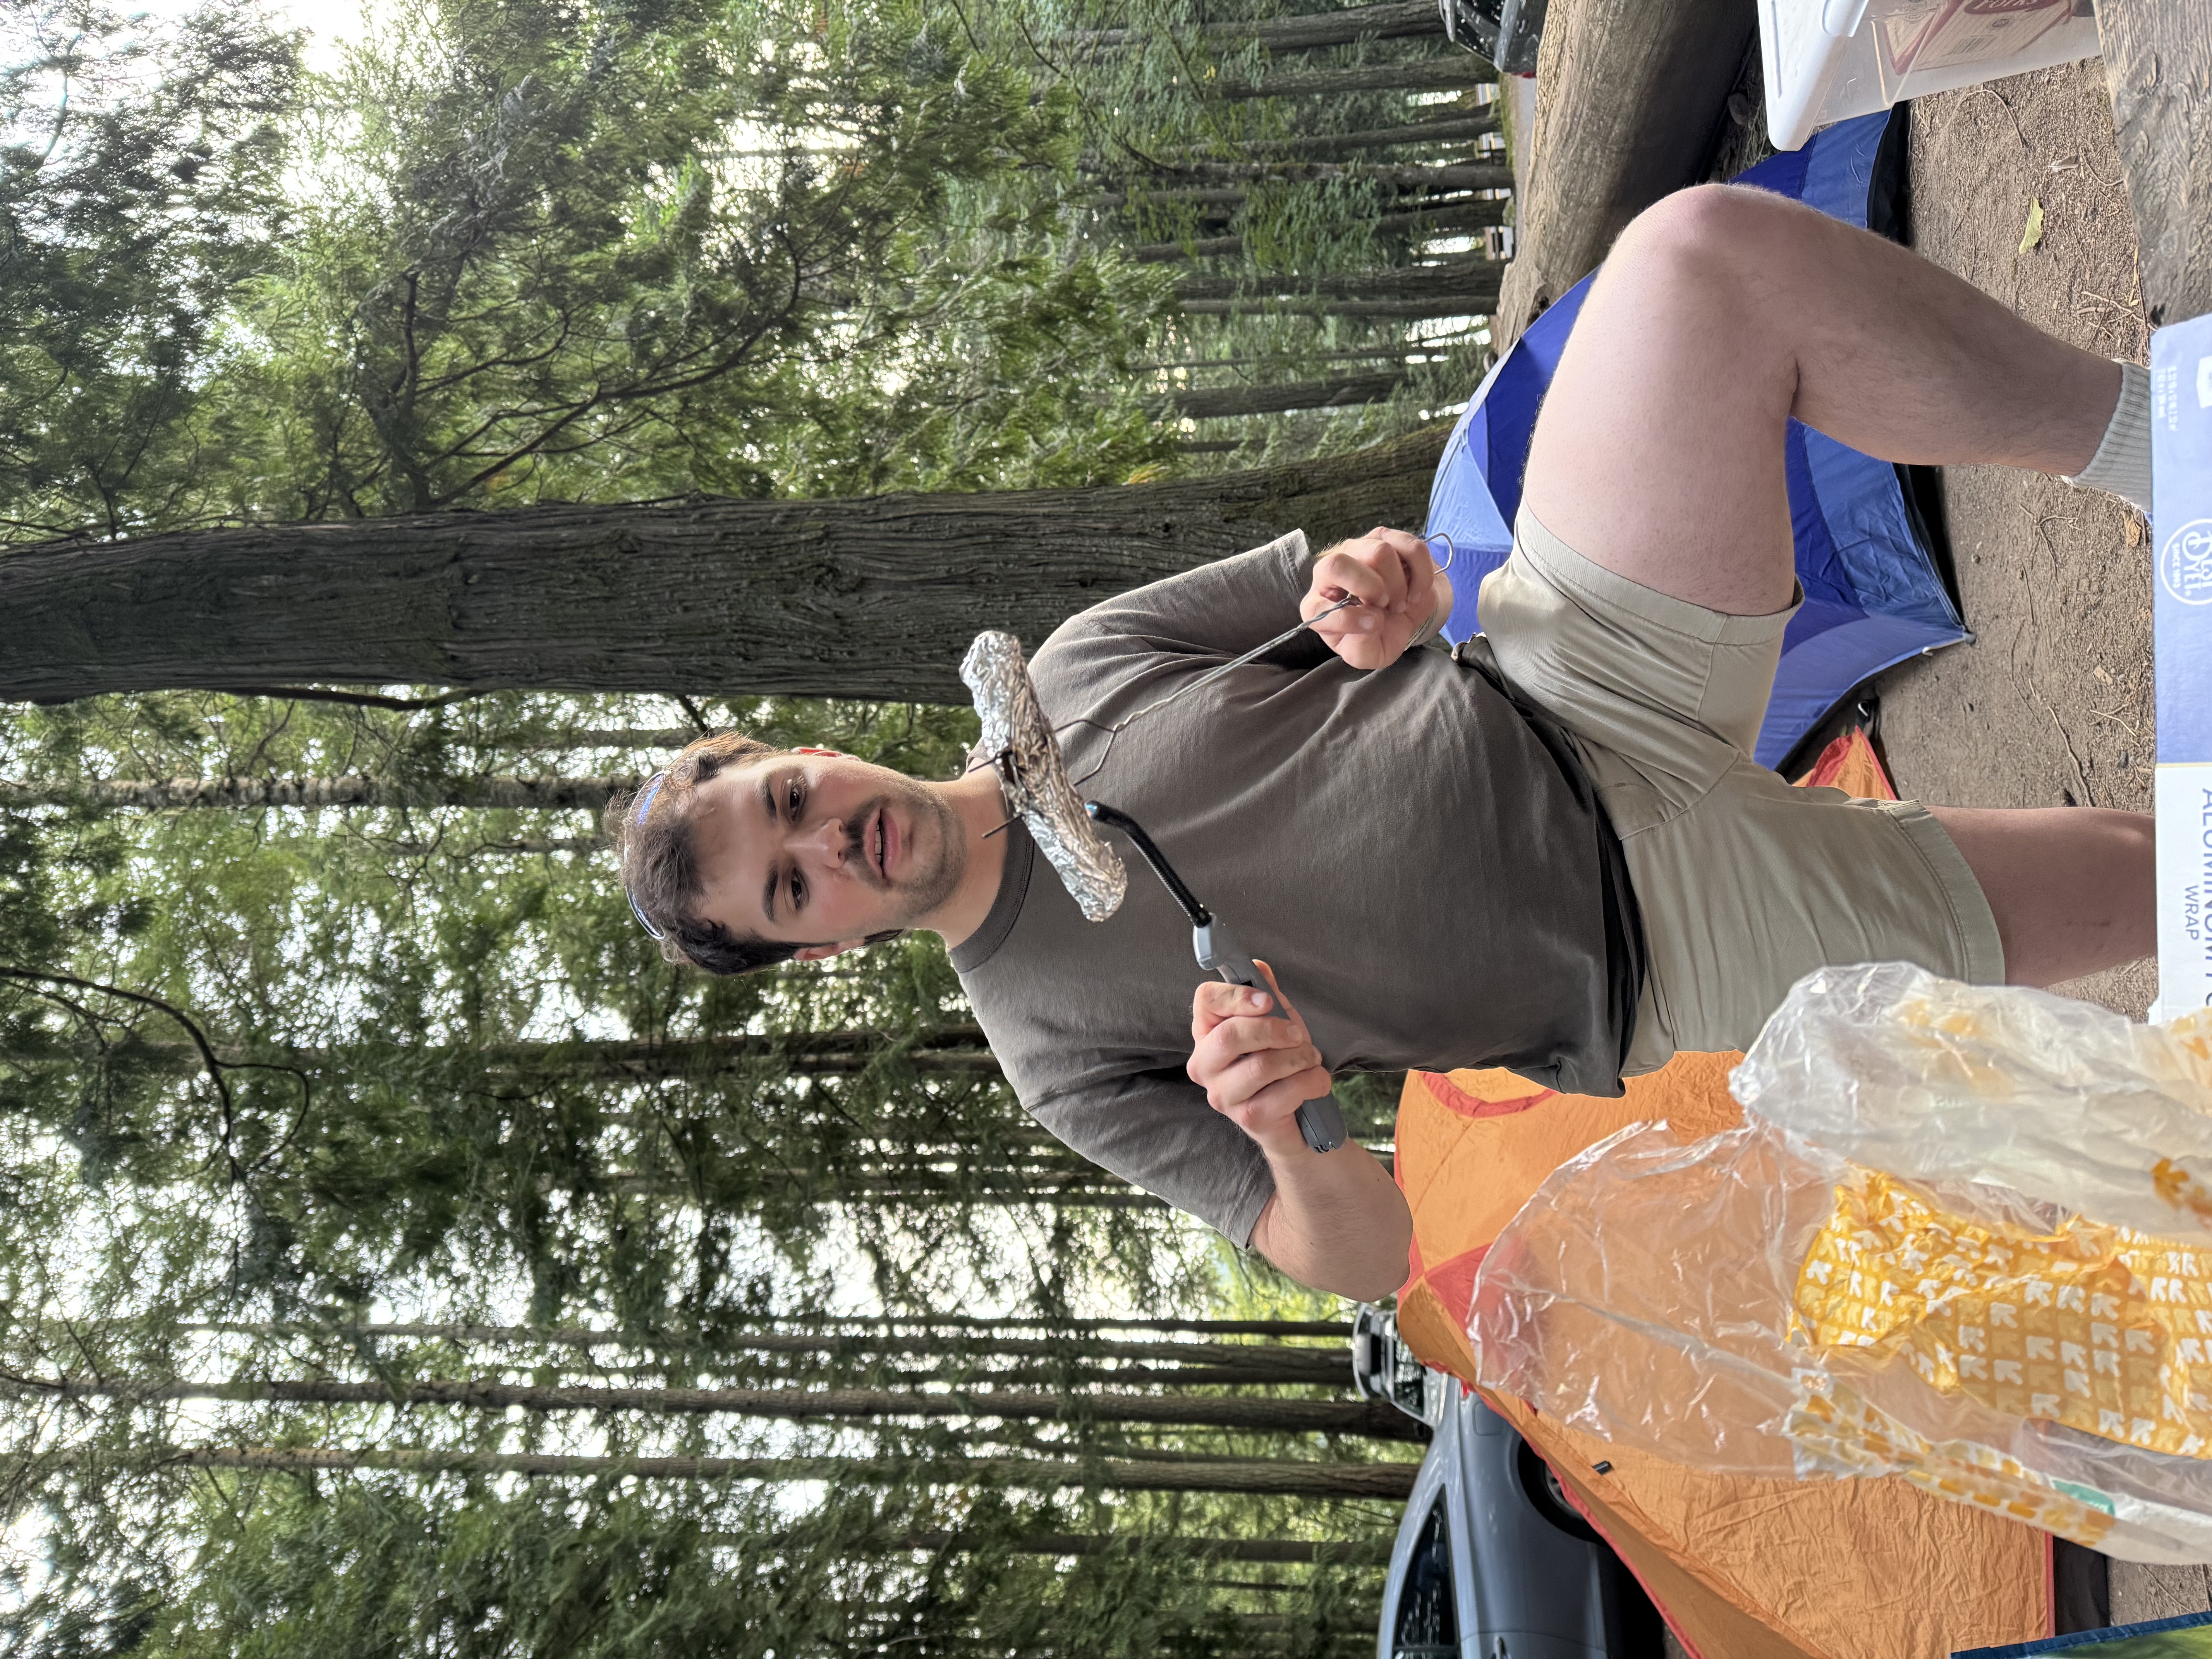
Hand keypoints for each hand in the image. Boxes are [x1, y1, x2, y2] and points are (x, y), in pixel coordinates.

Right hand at [1188, 960, 1332, 1154]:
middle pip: (1230, 1035)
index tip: (1267, 1001)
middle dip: (1274, 1030)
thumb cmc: (1281, 1066)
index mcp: (1207, 1033)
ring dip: (1299, 1058)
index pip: (1205, 1000)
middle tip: (1299, 1035)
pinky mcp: (1247, 1118)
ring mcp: (1222, 1095)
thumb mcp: (1278, 1024)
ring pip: (1261, 1065)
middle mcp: (1205, 1065)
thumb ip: (1268, 997)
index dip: (1237, 995)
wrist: (1295, 1119)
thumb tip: (1259, 967)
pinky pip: (1284, 1092)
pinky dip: (1311, 1082)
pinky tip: (1314, 1083)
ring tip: (1311, 1059)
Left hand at [1302, 527, 1452, 670]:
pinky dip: (1421, 574)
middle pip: (1339, 563)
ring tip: (1400, 601)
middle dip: (1371, 589)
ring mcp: (1358, 549)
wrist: (1403, 618)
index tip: (1374, 626)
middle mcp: (1329, 571)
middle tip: (1385, 607)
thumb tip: (1370, 621)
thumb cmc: (1378, 636)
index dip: (1348, 619)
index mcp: (1317, 605)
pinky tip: (1416, 590)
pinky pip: (1411, 548)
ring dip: (1398, 584)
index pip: (1317, 606)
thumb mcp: (1367, 655)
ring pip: (1379, 552)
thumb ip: (1360, 649)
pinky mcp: (1387, 538)